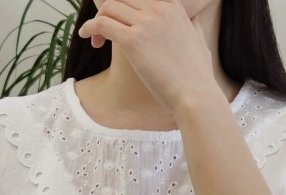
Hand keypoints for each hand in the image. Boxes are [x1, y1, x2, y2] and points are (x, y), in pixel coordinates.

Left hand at [77, 0, 215, 115]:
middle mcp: (158, 8)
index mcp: (172, 5)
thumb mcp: (199, 41)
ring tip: (96, 41)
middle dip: (108, 11)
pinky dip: (90, 28)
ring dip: (97, 20)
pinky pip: (102, 24)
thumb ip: (194, 25)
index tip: (119, 20)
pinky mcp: (133, 40)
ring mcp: (146, 23)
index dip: (124, 4)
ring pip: (109, 7)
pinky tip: (86, 36)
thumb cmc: (197, 76)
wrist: (195, 95)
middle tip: (103, 34)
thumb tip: (194, 19)